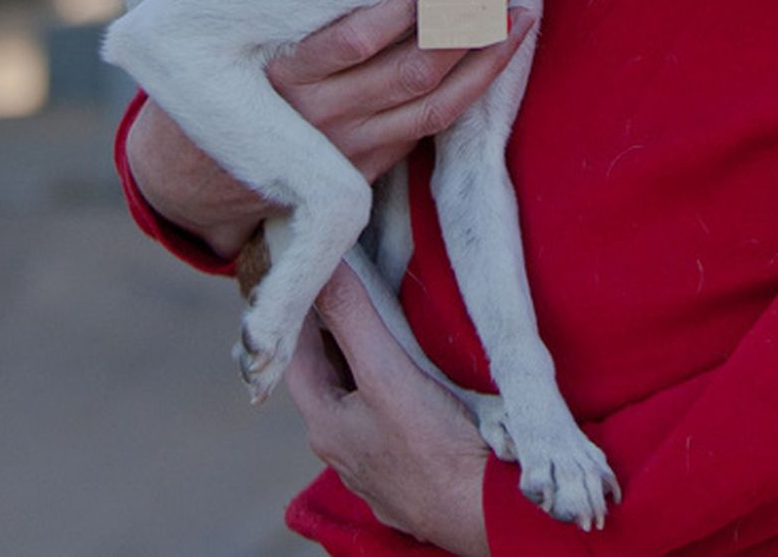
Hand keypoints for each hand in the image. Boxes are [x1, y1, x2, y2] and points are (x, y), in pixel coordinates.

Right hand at [125, 0, 534, 255]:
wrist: (194, 177)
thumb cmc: (201, 75)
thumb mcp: (194, 8)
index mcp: (280, 71)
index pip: (356, 40)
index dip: (407, 9)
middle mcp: (318, 116)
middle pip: (408, 70)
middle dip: (465, 25)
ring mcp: (347, 147)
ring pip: (431, 102)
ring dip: (484, 58)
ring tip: (519, 12)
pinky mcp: (368, 167)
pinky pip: (433, 129)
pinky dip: (474, 90)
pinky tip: (502, 52)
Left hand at [287, 262, 491, 555]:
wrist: (481, 510)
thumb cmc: (432, 447)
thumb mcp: (387, 372)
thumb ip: (353, 318)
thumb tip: (323, 268)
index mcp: (325, 424)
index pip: (296, 355)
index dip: (302, 314)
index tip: (312, 276)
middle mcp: (341, 447)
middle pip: (327, 376)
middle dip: (333, 332)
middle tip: (347, 285)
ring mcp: (371, 462)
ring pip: (356, 397)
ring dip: (362, 360)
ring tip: (378, 319)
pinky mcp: (403, 468)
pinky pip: (383, 416)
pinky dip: (387, 386)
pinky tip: (409, 373)